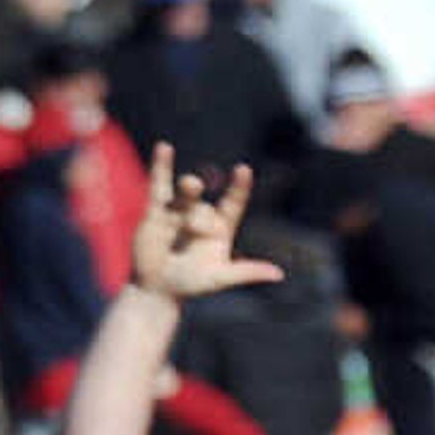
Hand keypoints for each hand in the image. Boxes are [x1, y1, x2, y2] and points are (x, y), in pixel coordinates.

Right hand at [131, 150, 285, 301]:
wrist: (158, 287)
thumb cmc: (192, 285)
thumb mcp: (220, 279)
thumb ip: (246, 272)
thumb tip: (278, 274)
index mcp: (221, 230)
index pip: (233, 204)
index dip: (239, 188)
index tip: (243, 169)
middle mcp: (202, 217)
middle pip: (205, 206)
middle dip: (198, 219)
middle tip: (192, 232)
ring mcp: (179, 211)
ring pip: (186, 194)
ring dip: (189, 190)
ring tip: (192, 183)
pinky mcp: (156, 210)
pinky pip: (159, 184)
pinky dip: (162, 166)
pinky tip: (165, 147)